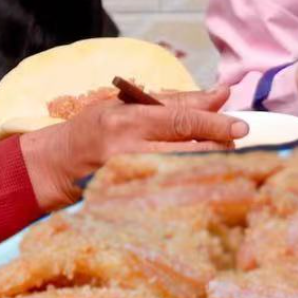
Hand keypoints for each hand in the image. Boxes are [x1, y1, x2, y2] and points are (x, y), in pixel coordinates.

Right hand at [17, 86, 244, 210]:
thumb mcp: (128, 105)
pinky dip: (191, 186)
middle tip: (234, 145)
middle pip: (188, 152)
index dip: (216, 124)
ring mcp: (128, 180)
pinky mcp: (129, 201)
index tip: (242, 127)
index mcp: (127, 120)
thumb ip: (176, 101)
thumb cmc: (94, 128)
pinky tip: (203, 182)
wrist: (55, 165)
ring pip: (184, 174)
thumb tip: (221, 96)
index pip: (181, 121)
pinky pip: (171, 194)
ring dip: (209, 167)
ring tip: (221, 160)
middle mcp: (127, 150)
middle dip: (219, 148)